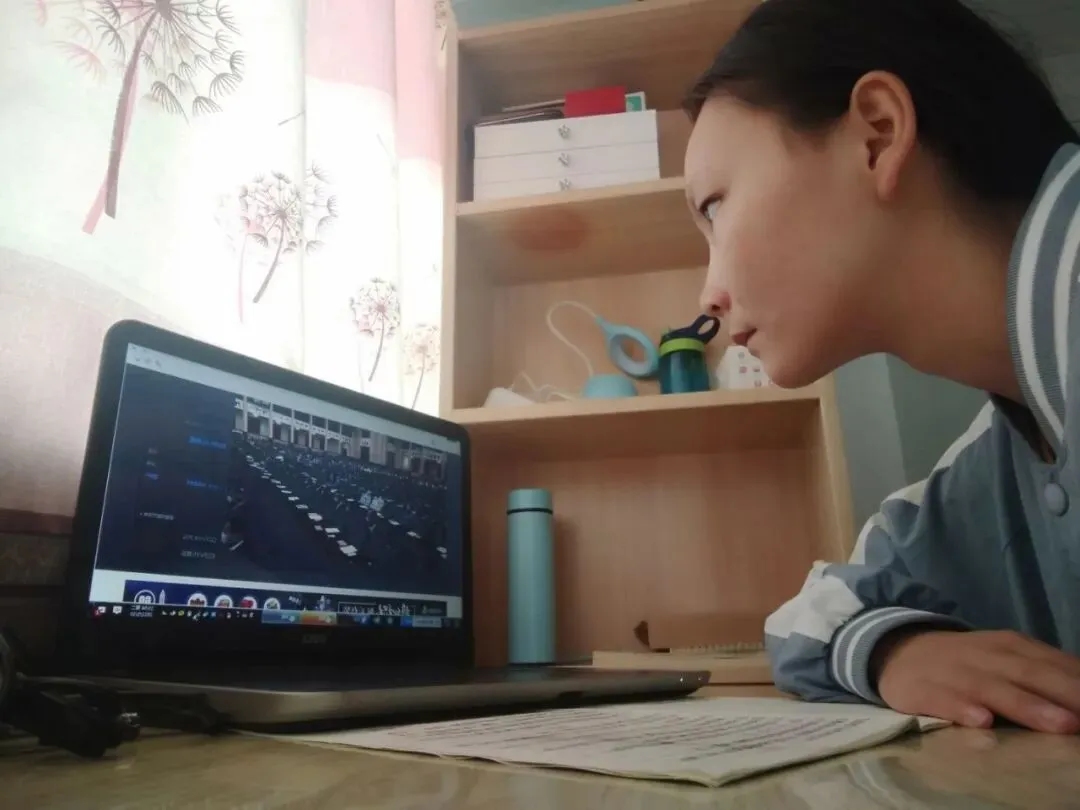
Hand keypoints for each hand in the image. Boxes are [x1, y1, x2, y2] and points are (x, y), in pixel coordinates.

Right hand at [873, 628, 1079, 732]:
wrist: (897, 652)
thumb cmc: (965, 664)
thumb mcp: (1005, 658)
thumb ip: (1043, 674)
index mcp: (1010, 646)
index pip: (1053, 664)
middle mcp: (985, 655)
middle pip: (1031, 674)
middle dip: (1068, 695)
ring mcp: (953, 672)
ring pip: (993, 688)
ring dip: (1028, 706)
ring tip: (1061, 725)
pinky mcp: (922, 690)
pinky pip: (944, 700)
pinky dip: (962, 709)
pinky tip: (982, 722)